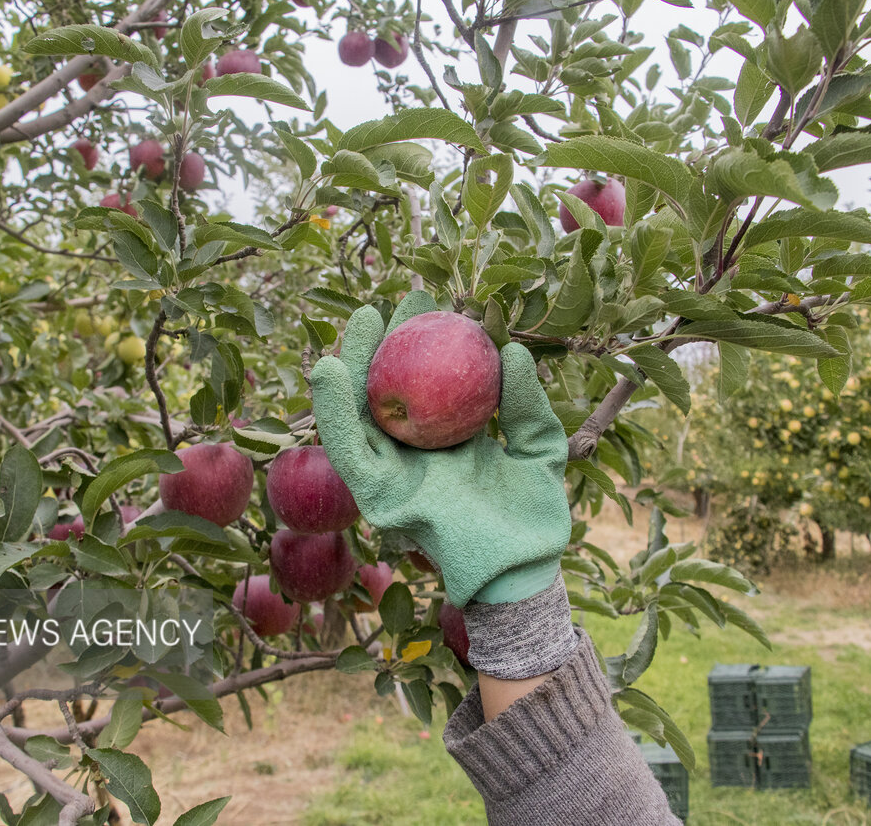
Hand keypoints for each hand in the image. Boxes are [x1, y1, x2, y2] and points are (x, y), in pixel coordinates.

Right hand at [310, 291, 570, 607]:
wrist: (522, 567)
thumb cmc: (534, 515)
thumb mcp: (540, 447)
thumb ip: (527, 404)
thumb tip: (514, 352)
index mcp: (446, 441)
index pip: (427, 385)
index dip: (424, 345)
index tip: (434, 305)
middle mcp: (413, 454)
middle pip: (389, 391)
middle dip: (390, 345)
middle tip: (401, 303)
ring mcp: (390, 474)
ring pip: (359, 413)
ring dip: (353, 365)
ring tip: (363, 320)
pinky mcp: (375, 496)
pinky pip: (347, 448)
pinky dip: (333, 409)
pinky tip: (331, 368)